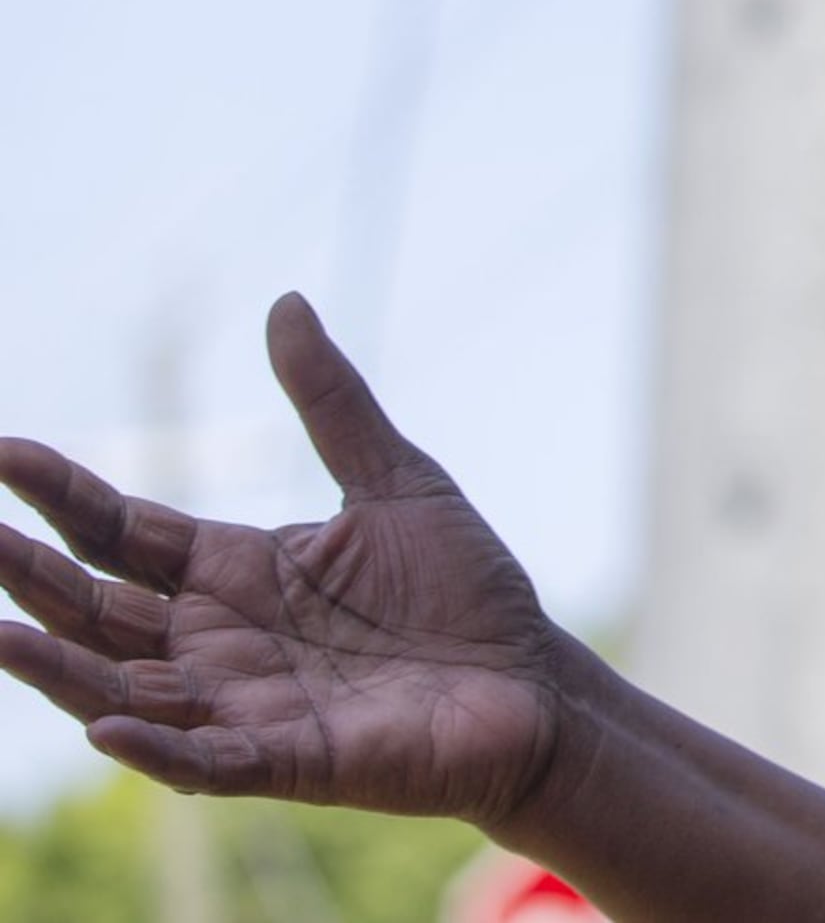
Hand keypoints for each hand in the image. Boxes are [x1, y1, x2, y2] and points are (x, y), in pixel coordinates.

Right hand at [0, 293, 578, 821]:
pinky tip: (106, 724)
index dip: (63, 495)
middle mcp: (219, 639)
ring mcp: (244, 705)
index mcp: (236, 569)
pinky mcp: (289, 759)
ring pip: (123, 689)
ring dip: (58, 667)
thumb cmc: (463, 587)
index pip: (122, 531)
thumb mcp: (396, 478)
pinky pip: (201, 760)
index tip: (4, 453)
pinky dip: (152, 746)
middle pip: (99, 609)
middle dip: (33, 576)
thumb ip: (332, 402)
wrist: (533, 679)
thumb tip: (284, 302)